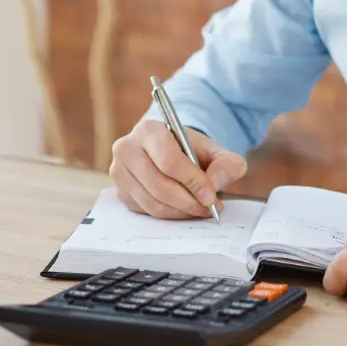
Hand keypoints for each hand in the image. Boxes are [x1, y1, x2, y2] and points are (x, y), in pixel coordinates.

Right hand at [108, 120, 248, 218]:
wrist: (169, 151)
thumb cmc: (191, 150)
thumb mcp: (214, 150)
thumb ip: (226, 164)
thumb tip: (216, 184)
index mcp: (148, 130)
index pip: (169, 161)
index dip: (192, 182)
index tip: (211, 196)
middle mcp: (127, 149)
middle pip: (159, 186)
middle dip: (189, 202)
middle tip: (210, 208)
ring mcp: (119, 172)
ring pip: (152, 203)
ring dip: (181, 212)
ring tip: (201, 209)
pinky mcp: (120, 192)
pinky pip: (146, 212)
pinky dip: (170, 215)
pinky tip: (184, 209)